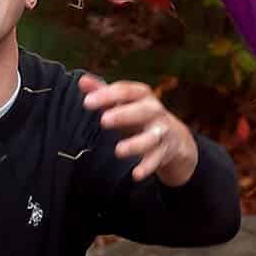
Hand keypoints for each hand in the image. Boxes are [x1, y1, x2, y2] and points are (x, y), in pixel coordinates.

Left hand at [82, 69, 196, 187]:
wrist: (173, 135)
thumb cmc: (139, 114)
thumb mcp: (124, 101)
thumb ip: (102, 92)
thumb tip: (82, 80)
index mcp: (142, 95)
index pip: (125, 91)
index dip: (106, 95)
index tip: (86, 102)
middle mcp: (154, 111)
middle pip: (142, 111)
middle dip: (124, 115)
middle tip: (103, 120)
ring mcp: (160, 131)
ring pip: (151, 138)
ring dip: (135, 144)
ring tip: (118, 151)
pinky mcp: (164, 151)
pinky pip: (156, 160)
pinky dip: (147, 167)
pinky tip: (135, 174)